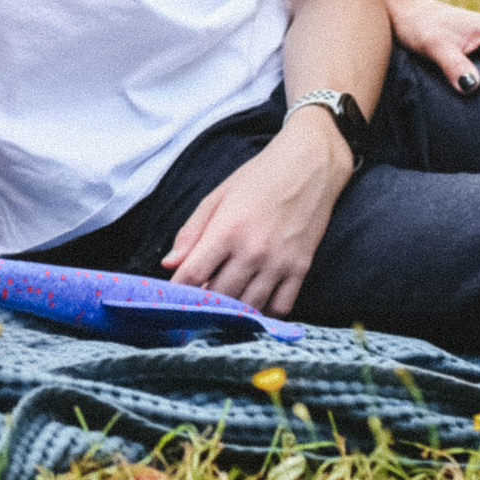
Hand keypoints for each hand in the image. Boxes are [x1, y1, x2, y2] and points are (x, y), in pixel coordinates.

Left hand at [164, 119, 352, 315]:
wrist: (309, 166)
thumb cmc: (259, 177)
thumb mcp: (218, 196)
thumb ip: (191, 232)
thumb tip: (170, 264)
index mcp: (227, 230)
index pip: (192, 275)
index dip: (178, 291)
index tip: (173, 296)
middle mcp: (253, 251)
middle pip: (220, 296)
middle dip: (205, 301)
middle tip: (199, 299)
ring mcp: (279, 263)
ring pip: (249, 307)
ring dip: (233, 311)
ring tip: (225, 303)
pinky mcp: (301, 269)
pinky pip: (281, 307)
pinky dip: (265, 313)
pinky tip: (255, 302)